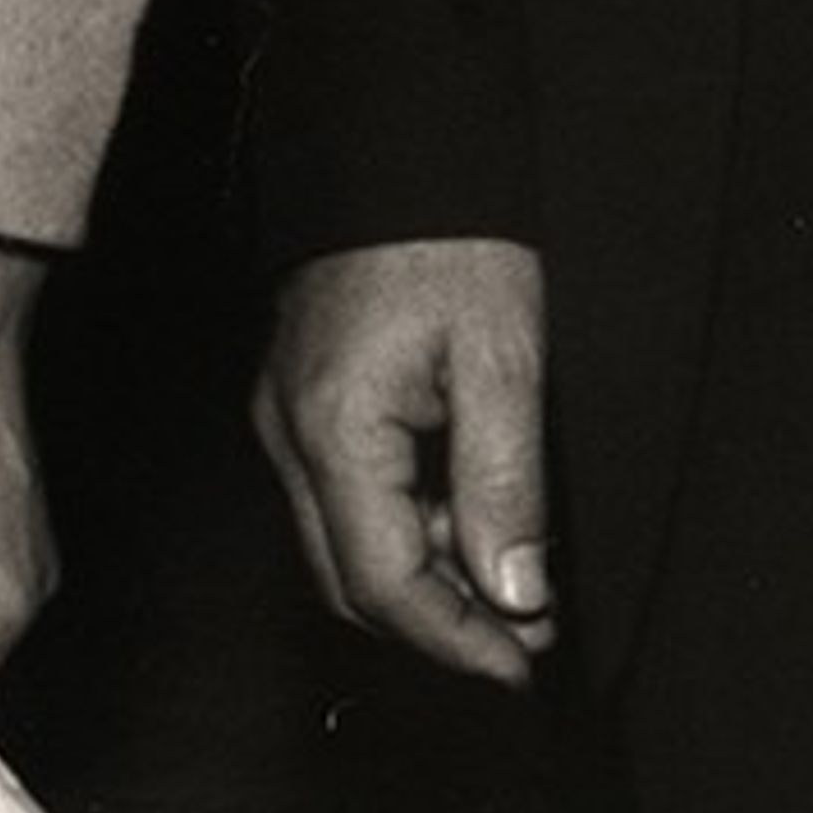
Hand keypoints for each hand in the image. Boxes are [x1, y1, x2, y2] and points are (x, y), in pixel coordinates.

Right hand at [252, 234, 555, 684]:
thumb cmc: (445, 240)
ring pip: (343, 545)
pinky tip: (469, 517)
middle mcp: (289, 432)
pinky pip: (341, 499)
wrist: (390, 146)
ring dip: (426, 580)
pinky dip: (405, 530)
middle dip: (438, 623)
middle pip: (348, 580)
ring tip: (515, 575)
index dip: (456, 641)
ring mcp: (285, 415)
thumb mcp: (502, 362)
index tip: (523, 666)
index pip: (382, 582)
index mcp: (332, 428)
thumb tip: (514, 592)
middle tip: (527, 634)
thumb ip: (504, 486)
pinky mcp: (299, 400)